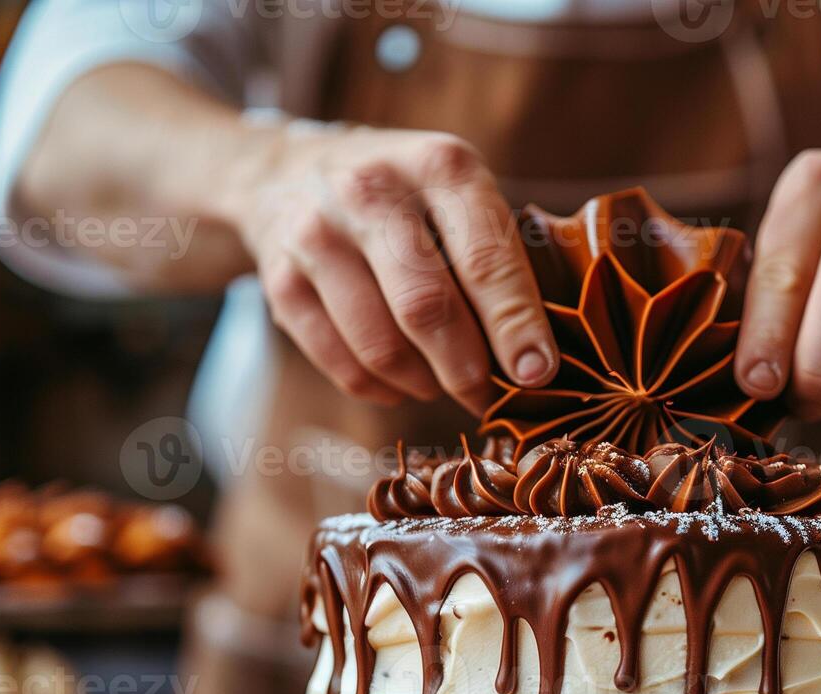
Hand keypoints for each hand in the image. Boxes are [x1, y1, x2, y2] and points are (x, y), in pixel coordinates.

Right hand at [226, 125, 556, 409]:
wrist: (284, 170)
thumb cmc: (405, 194)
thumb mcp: (455, 189)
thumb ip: (498, 251)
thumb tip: (539, 353)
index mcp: (438, 166)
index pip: (485, 258)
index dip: (515, 324)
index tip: (537, 374)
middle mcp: (371, 192)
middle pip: (426, 308)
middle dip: (467, 370)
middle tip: (489, 400)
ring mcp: (317, 235)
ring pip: (380, 345)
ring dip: (423, 383)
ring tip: (443, 384)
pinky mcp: (281, 280)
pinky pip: (340, 362)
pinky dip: (380, 388)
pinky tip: (401, 383)